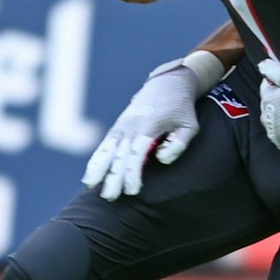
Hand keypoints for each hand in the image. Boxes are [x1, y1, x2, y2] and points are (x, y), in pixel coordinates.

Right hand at [82, 57, 208, 199]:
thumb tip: (160, 158)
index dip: (132, 173)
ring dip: (98, 167)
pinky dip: (97, 158)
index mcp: (149, 125)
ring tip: (89, 185)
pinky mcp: (119, 125)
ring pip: (107, 147)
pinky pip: (106, 143)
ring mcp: (123, 124)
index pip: (137, 153)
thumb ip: (179, 143)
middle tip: (109, 196)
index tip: (132, 190)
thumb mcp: (190, 125)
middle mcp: (132, 124)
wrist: (169, 83)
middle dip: (113, 176)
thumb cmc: (182, 108)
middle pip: (119, 153)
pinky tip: (91, 173)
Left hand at [259, 61, 279, 164]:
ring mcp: (272, 132)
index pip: (265, 85)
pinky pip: (279, 133)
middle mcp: (265, 117)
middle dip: (277, 99)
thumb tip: (262, 65)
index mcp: (267, 99)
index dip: (276, 82)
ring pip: (272, 119)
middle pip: (267, 103)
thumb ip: (277, 72)